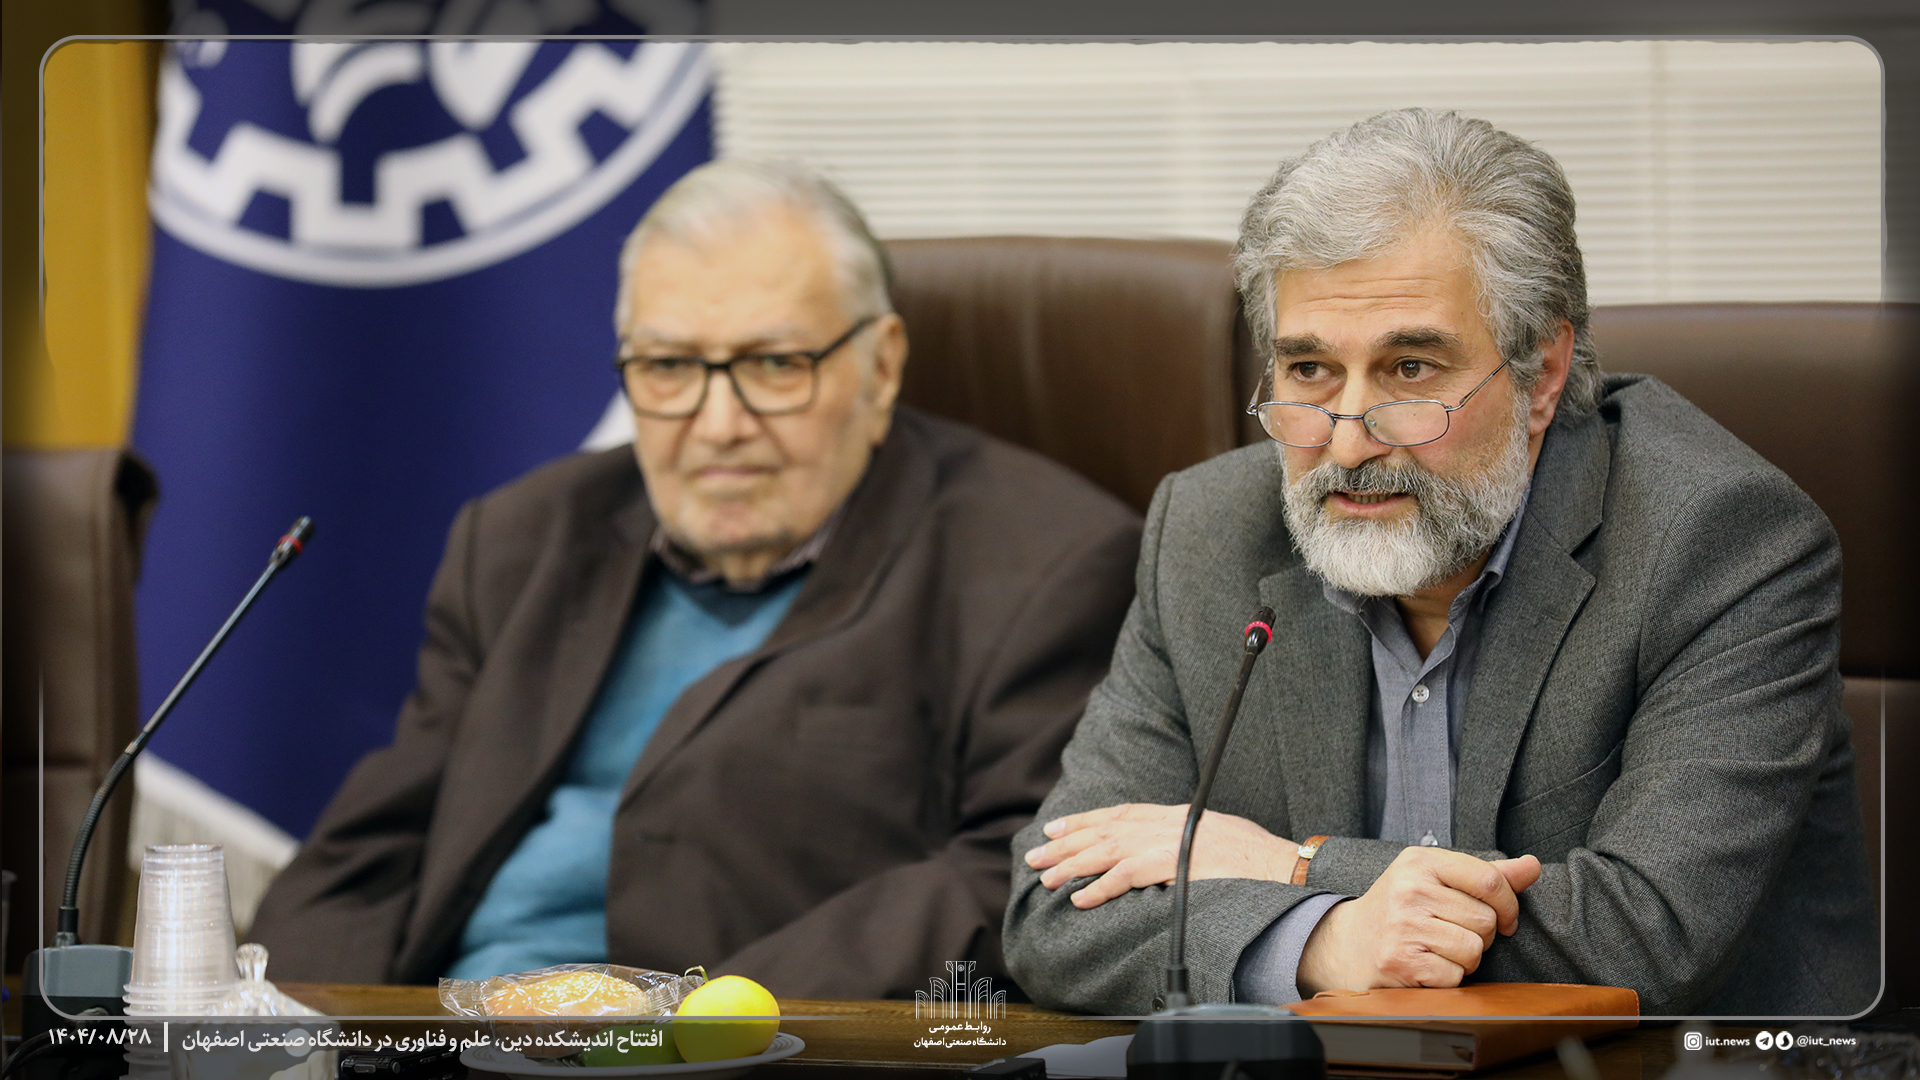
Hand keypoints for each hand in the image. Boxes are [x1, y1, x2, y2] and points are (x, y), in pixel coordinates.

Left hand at [1023, 803, 1297, 909]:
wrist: (1283, 865)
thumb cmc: (1256, 858)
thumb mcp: (1216, 836)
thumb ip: (1186, 840)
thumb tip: (1165, 854)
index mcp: (1176, 814)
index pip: (1120, 813)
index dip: (1085, 820)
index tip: (1057, 828)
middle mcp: (1167, 822)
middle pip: (1105, 829)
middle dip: (1066, 842)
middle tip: (1035, 856)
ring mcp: (1169, 842)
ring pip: (1107, 850)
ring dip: (1073, 865)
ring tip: (1046, 879)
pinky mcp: (1173, 864)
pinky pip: (1126, 876)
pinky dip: (1100, 887)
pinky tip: (1079, 898)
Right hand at [1297, 847, 1541, 993]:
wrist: (1347, 944)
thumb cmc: (1400, 909)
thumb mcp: (1435, 880)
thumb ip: (1486, 875)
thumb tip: (1532, 866)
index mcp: (1421, 861)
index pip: (1490, 880)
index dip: (1509, 905)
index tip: (1504, 918)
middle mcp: (1410, 889)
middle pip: (1485, 920)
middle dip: (1480, 935)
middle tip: (1453, 933)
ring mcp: (1404, 926)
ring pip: (1474, 950)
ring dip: (1465, 959)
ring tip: (1439, 949)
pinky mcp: (1402, 961)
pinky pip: (1455, 976)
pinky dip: (1447, 978)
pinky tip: (1426, 965)